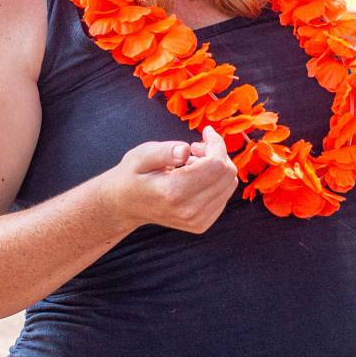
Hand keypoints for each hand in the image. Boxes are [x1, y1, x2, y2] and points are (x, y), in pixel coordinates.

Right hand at [101, 125, 238, 234]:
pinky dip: (215, 181)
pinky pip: (224, 195)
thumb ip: (163, 151)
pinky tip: (196, 177)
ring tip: (192, 162)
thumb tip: (185, 150)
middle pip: (227, 173)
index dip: (216, 143)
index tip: (205, 132)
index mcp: (173, 192)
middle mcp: (189, 210)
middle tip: (195, 147)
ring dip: (217, 167)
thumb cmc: (132, 176)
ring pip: (230, 184)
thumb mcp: (140, 156)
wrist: (125, 206)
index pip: (216, 164)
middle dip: (217, 153)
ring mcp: (197, 220)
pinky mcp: (202, 224)